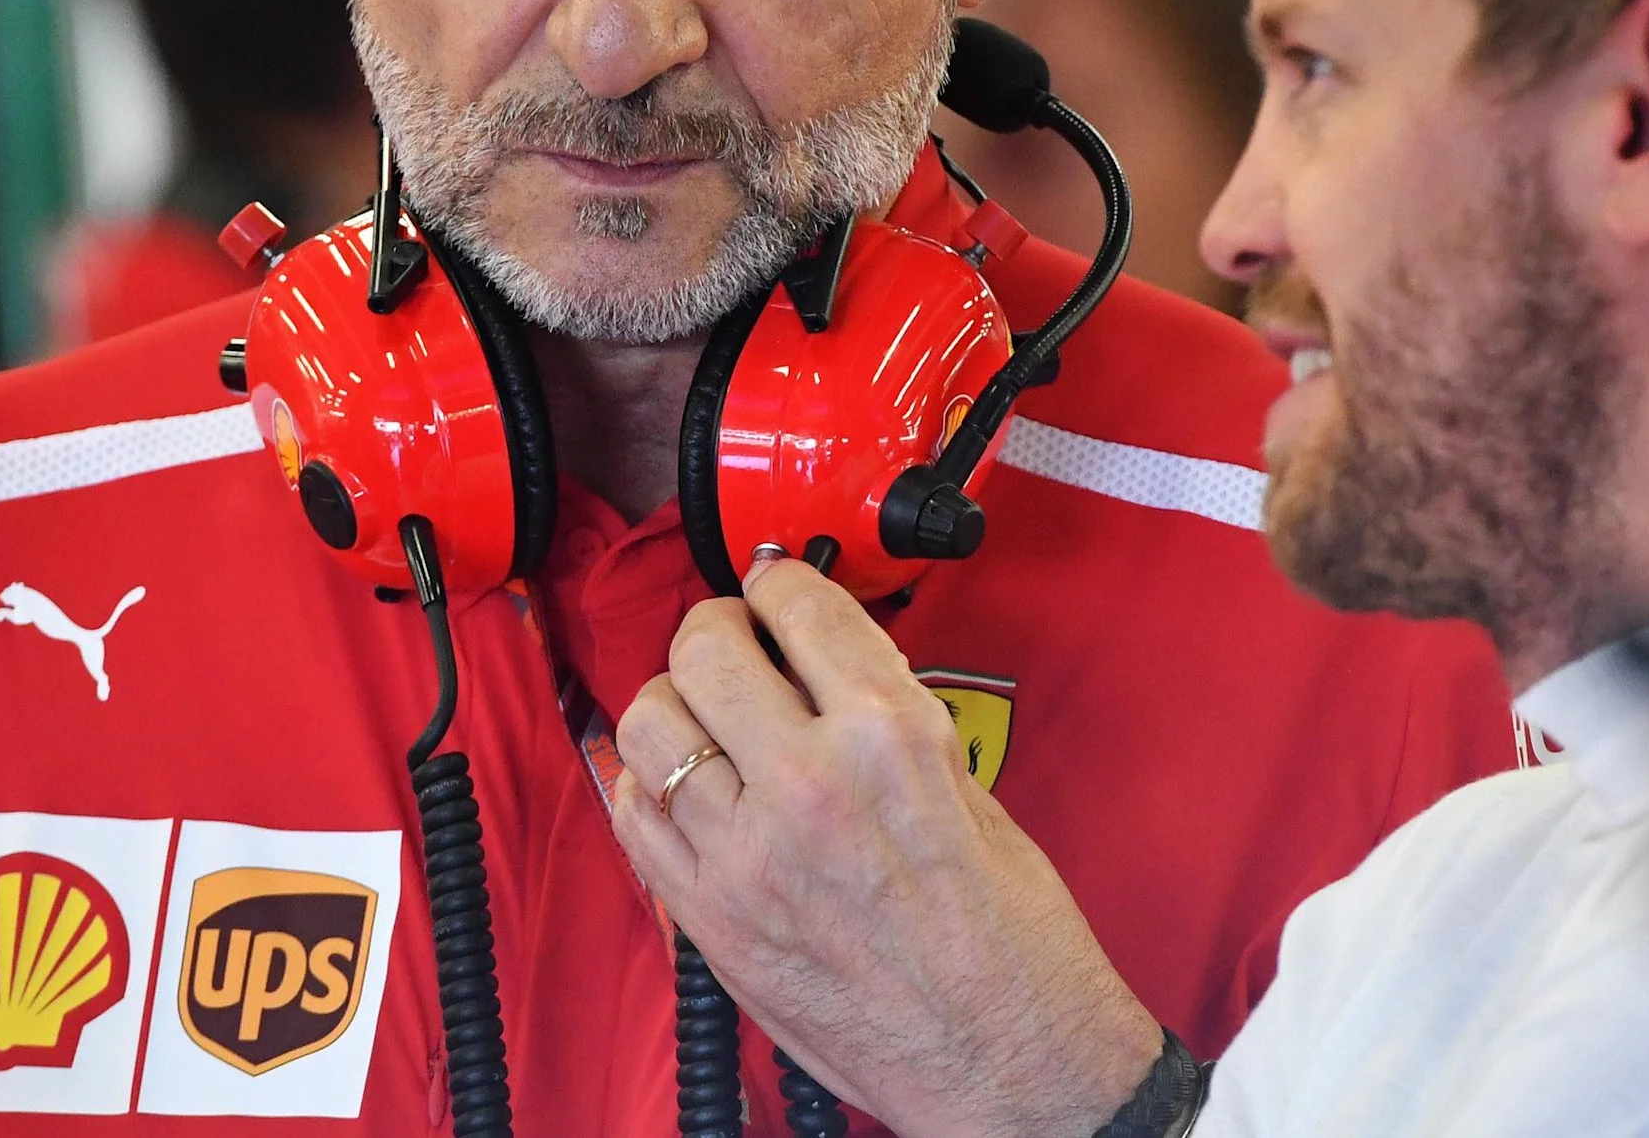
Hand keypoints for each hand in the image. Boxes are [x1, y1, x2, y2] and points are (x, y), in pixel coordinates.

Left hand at [610, 558, 1162, 1137]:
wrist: (1009, 1064)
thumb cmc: (1014, 944)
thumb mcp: (973, 792)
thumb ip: (889, 724)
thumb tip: (827, 672)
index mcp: (890, 739)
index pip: (800, 609)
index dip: (780, 583)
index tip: (774, 586)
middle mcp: (809, 784)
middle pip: (704, 648)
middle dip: (716, 630)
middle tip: (733, 642)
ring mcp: (747, 853)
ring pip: (650, 724)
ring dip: (673, 705)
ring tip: (703, 716)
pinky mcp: (711, 919)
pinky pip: (634, 817)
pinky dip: (646, 785)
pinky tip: (682, 786)